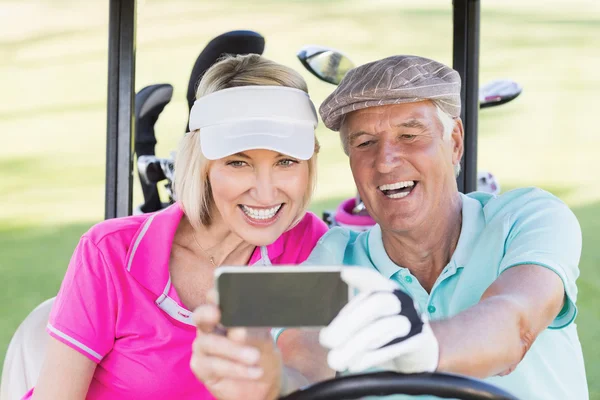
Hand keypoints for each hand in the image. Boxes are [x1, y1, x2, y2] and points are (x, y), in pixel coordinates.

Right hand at [191, 289, 281, 399]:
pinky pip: (214, 365)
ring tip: (255, 356)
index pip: (216, 298)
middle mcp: (209, 327)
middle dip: (207, 314)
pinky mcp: (201, 367)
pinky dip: (236, 368)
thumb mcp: (264, 338)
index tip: (219, 294)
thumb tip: (238, 330)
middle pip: (200, 316)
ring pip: (209, 343)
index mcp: (224, 312)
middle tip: (217, 314)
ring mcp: (203, 346)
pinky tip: (255, 371)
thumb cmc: (261, 351)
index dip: (215, 295)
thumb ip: (252, 329)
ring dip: (233, 350)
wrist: (265, 380)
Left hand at [319, 267, 438, 373]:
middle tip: (326, 340)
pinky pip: (395, 347)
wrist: (419, 354)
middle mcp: (402, 302)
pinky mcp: (419, 341)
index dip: (361, 275)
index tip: (343, 274)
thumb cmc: (386, 335)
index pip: (375, 279)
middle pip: (377, 302)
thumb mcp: (371, 322)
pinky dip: (371, 357)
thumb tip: (327, 332)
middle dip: (348, 321)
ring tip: (334, 359)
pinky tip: (353, 365)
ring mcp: (413, 319)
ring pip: (385, 326)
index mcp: (388, 292)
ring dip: (355, 344)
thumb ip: (354, 319)